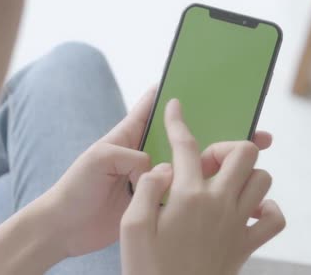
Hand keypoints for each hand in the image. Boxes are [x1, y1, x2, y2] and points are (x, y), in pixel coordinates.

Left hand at [41, 87, 273, 257]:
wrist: (66, 227)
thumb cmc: (75, 188)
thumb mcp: (97, 160)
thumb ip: (127, 156)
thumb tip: (157, 168)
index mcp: (126, 136)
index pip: (152, 108)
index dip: (173, 94)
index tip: (200, 82)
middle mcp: (141, 154)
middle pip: (179, 136)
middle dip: (209, 128)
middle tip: (244, 126)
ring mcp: (148, 178)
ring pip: (185, 164)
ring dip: (210, 160)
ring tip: (242, 157)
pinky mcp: (151, 201)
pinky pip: (179, 191)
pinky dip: (197, 189)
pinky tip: (221, 189)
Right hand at [120, 99, 285, 274]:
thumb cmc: (146, 267)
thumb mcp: (130, 227)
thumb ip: (146, 188)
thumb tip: (163, 167)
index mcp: (187, 196)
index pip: (186, 146)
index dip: (178, 121)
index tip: (176, 106)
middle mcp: (218, 204)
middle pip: (243, 153)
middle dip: (225, 146)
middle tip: (206, 161)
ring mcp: (237, 224)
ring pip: (262, 179)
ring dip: (245, 173)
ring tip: (223, 183)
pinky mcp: (246, 245)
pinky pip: (274, 218)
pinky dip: (266, 208)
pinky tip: (245, 209)